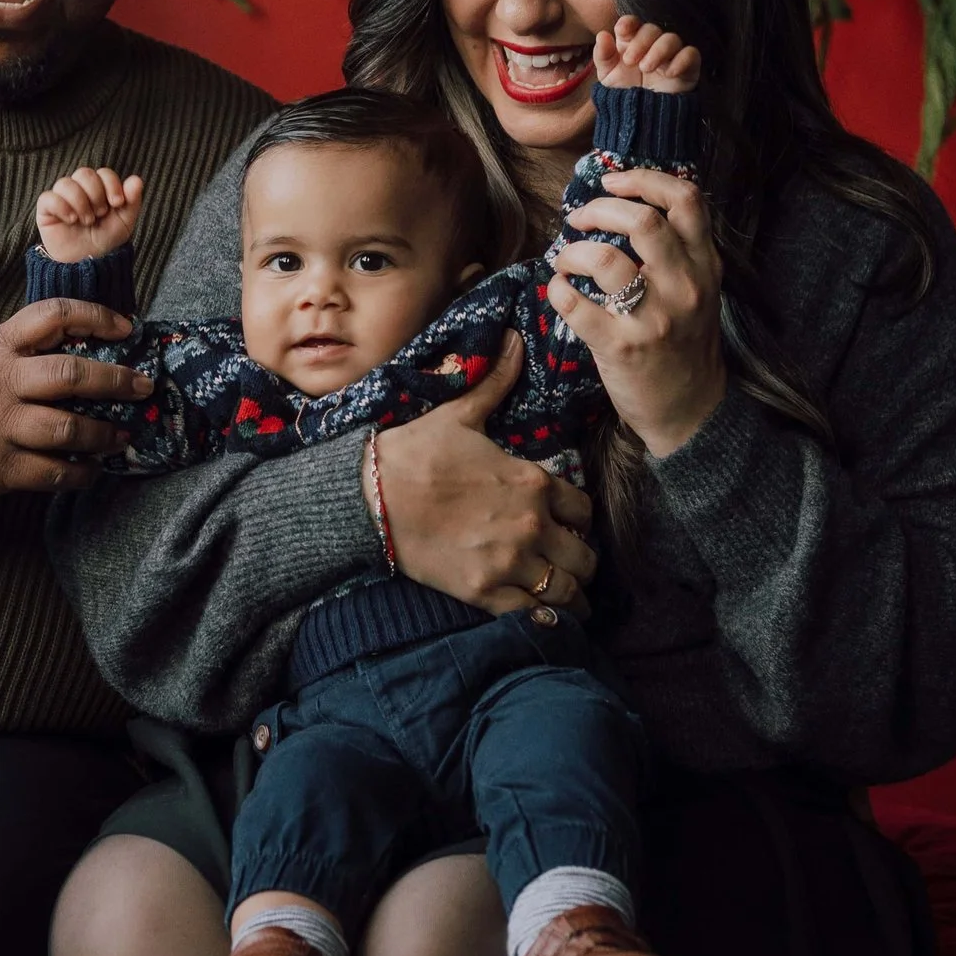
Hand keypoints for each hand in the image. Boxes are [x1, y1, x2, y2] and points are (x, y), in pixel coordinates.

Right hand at [0, 299, 152, 502]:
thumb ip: (26, 348)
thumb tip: (90, 345)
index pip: (53, 315)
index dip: (96, 316)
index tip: (126, 328)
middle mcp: (1, 383)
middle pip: (71, 375)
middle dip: (116, 381)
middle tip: (142, 386)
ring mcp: (0, 427)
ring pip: (68, 428)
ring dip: (104, 434)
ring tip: (121, 436)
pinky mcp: (0, 468)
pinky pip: (54, 471)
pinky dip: (81, 472)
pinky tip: (92, 469)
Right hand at [36, 167, 144, 262]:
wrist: (88, 264)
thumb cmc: (106, 241)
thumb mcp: (124, 222)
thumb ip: (132, 201)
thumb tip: (137, 180)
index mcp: (99, 189)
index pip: (103, 173)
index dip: (111, 184)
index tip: (117, 203)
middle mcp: (79, 190)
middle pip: (84, 173)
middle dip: (95, 194)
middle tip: (100, 214)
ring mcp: (61, 199)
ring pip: (65, 183)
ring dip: (80, 202)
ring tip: (86, 221)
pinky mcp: (46, 211)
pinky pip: (48, 197)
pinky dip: (61, 207)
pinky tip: (71, 220)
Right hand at [374, 334, 598, 616]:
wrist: (370, 495)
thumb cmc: (415, 453)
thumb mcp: (460, 414)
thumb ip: (496, 382)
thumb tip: (514, 338)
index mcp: (532, 482)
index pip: (584, 510)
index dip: (579, 519)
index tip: (568, 524)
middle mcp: (531, 524)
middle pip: (585, 557)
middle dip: (580, 561)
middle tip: (568, 563)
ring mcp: (509, 561)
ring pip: (567, 591)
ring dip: (570, 594)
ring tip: (564, 597)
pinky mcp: (484, 590)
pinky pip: (533, 615)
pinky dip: (543, 617)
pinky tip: (541, 614)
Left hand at [551, 166, 727, 456]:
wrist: (691, 411)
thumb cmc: (684, 345)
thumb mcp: (698, 290)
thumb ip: (676, 252)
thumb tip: (626, 207)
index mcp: (704, 265)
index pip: (685, 199)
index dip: (643, 179)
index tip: (611, 182)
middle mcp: (684, 286)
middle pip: (642, 220)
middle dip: (599, 209)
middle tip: (579, 219)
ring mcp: (653, 318)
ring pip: (604, 259)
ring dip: (572, 251)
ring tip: (566, 259)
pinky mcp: (621, 347)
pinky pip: (576, 304)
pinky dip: (557, 290)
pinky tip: (558, 291)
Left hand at [592, 16, 699, 94]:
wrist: (642, 119)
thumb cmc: (625, 92)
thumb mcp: (608, 77)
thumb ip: (603, 56)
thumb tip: (602, 35)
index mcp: (631, 42)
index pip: (633, 23)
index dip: (629, 22)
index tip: (622, 30)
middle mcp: (652, 45)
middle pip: (652, 29)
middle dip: (641, 41)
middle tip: (630, 61)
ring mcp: (671, 55)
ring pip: (672, 38)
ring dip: (659, 50)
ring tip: (646, 68)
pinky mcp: (688, 67)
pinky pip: (691, 54)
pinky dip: (681, 60)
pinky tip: (669, 73)